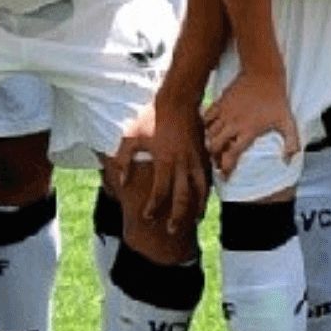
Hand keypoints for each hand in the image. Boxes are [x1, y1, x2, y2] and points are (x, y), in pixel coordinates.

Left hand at [113, 97, 209, 233]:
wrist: (178, 99)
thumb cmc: (152, 116)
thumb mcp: (131, 136)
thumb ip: (124, 160)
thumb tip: (122, 181)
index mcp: (164, 161)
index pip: (159, 192)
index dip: (153, 208)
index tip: (147, 218)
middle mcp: (182, 163)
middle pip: (182, 197)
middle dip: (177, 216)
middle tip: (171, 230)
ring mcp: (196, 158)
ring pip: (200, 188)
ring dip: (198, 206)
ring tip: (195, 219)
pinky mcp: (203, 152)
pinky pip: (208, 175)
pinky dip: (207, 188)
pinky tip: (205, 195)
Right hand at [203, 68, 298, 179]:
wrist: (264, 73)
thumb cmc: (276, 99)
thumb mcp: (287, 120)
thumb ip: (291, 142)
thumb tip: (289, 160)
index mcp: (248, 131)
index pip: (231, 155)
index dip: (226, 168)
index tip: (226, 175)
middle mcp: (233, 123)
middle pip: (214, 146)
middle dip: (214, 157)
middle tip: (217, 161)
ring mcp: (225, 112)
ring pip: (208, 133)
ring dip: (210, 142)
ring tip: (214, 148)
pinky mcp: (220, 102)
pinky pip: (205, 118)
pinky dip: (205, 126)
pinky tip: (210, 129)